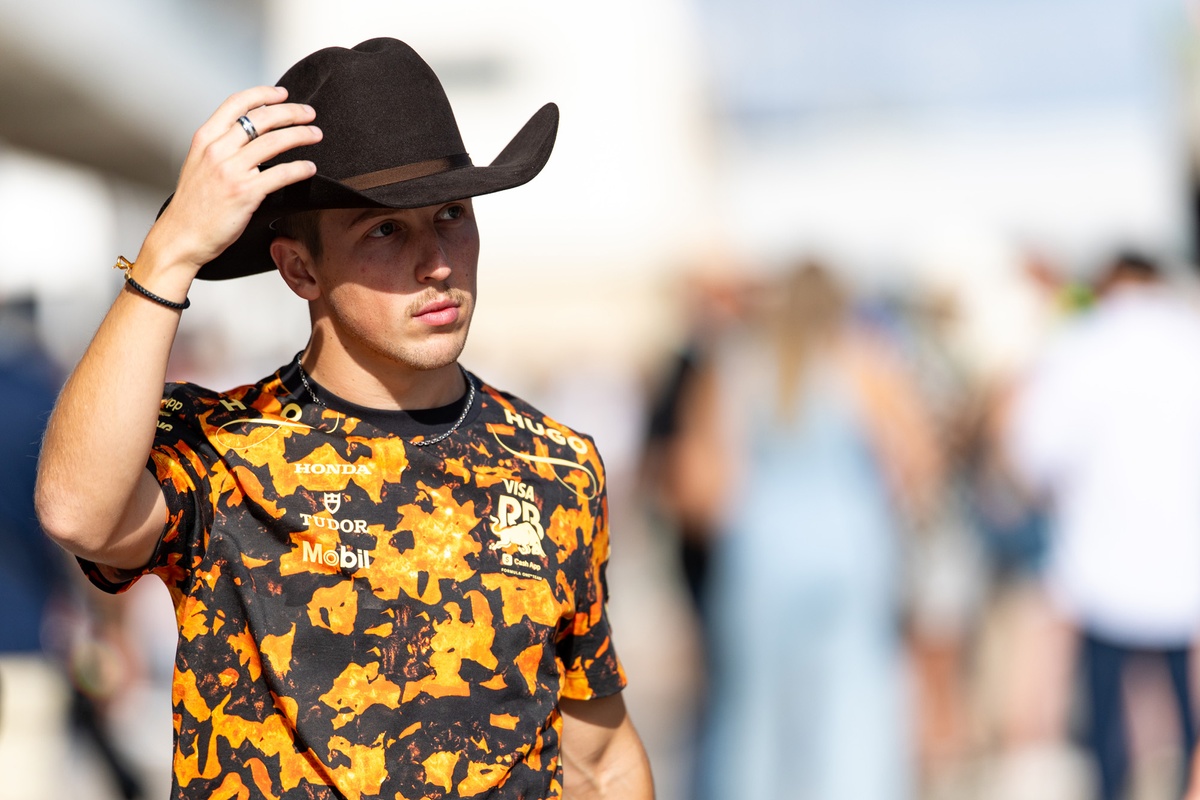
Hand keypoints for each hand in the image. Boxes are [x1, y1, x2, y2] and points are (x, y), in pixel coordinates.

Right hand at [138, 85, 321, 278]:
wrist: (182, 237)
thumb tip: (250, 134)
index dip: (263, 94)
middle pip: (261, 118)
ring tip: (316, 135)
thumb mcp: (198, 165)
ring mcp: (231, 171)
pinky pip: (281, 174)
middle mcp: (217, 150)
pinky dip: (300, 168)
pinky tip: (310, 167)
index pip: (236, 103)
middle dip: (291, 112)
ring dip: (301, 135)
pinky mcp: (246, 193)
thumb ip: (220, 147)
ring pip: (275, 142)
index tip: (282, 94)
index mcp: (205, 139)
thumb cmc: (193, 206)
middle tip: (309, 114)